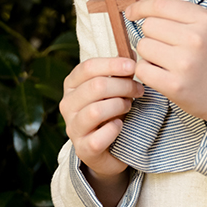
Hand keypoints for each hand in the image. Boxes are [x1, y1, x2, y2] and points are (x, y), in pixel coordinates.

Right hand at [60, 57, 143, 206]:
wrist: (109, 150)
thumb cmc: (112, 112)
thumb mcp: (113, 89)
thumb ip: (119, 73)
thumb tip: (132, 56)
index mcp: (72, 85)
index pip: (87, 67)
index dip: (112, 64)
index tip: (133, 66)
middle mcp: (67, 105)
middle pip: (95, 87)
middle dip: (123, 86)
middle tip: (139, 90)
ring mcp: (73, 128)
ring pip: (95, 111)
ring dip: (119, 106)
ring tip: (129, 106)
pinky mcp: (83, 149)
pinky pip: (99, 137)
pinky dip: (114, 129)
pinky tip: (121, 125)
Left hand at [126, 0, 206, 124]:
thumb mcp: (201, 27)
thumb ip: (172, 12)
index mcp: (203, 20)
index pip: (160, 5)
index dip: (140, 8)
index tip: (132, 13)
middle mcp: (194, 39)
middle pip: (148, 26)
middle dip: (150, 35)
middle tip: (165, 46)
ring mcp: (184, 63)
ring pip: (142, 46)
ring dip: (148, 54)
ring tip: (165, 60)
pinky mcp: (174, 85)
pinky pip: (142, 69)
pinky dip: (147, 71)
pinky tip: (161, 73)